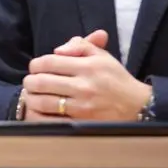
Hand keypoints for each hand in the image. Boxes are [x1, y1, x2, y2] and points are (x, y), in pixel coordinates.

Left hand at [23, 29, 151, 120]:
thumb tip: (57, 50)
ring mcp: (82, 106)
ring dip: (32, 98)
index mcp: (87, 66)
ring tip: (32, 96)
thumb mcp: (101, 55)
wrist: (137, 106)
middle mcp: (83, 86)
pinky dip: (41, 116)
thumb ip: (79, 44)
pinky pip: (52, 120)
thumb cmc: (115, 78)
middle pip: (41, 82)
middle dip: (30, 81)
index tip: (35, 68)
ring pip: (43, 102)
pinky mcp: (82, 122)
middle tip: (31, 82)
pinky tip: (40, 111)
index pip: (48, 62)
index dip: (35, 65)